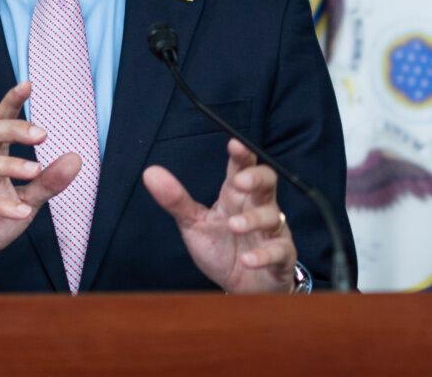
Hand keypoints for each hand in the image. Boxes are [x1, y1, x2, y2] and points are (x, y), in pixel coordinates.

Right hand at [0, 82, 80, 290]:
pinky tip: (21, 212)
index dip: (10, 102)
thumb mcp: (24, 203)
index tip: (27, 84)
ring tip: (35, 170)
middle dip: (13, 129)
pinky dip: (0, 206)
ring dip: (9, 165)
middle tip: (42, 134)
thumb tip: (76, 158)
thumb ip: (47, 182)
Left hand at [143, 138, 295, 293]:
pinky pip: (280, 251)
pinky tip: (248, 259)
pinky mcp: (281, 256)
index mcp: (235, 197)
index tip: (234, 143)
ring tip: (234, 225)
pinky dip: (264, 255)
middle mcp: (257, 208)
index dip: (242, 155)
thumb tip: (150, 172)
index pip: (242, 168)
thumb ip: (176, 200)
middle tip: (240, 182)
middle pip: (267, 182)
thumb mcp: (193, 224)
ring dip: (254, 219)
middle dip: (256, 178)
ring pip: (273, 216)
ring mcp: (272, 232)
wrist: (239, 289)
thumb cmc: (220, 249)